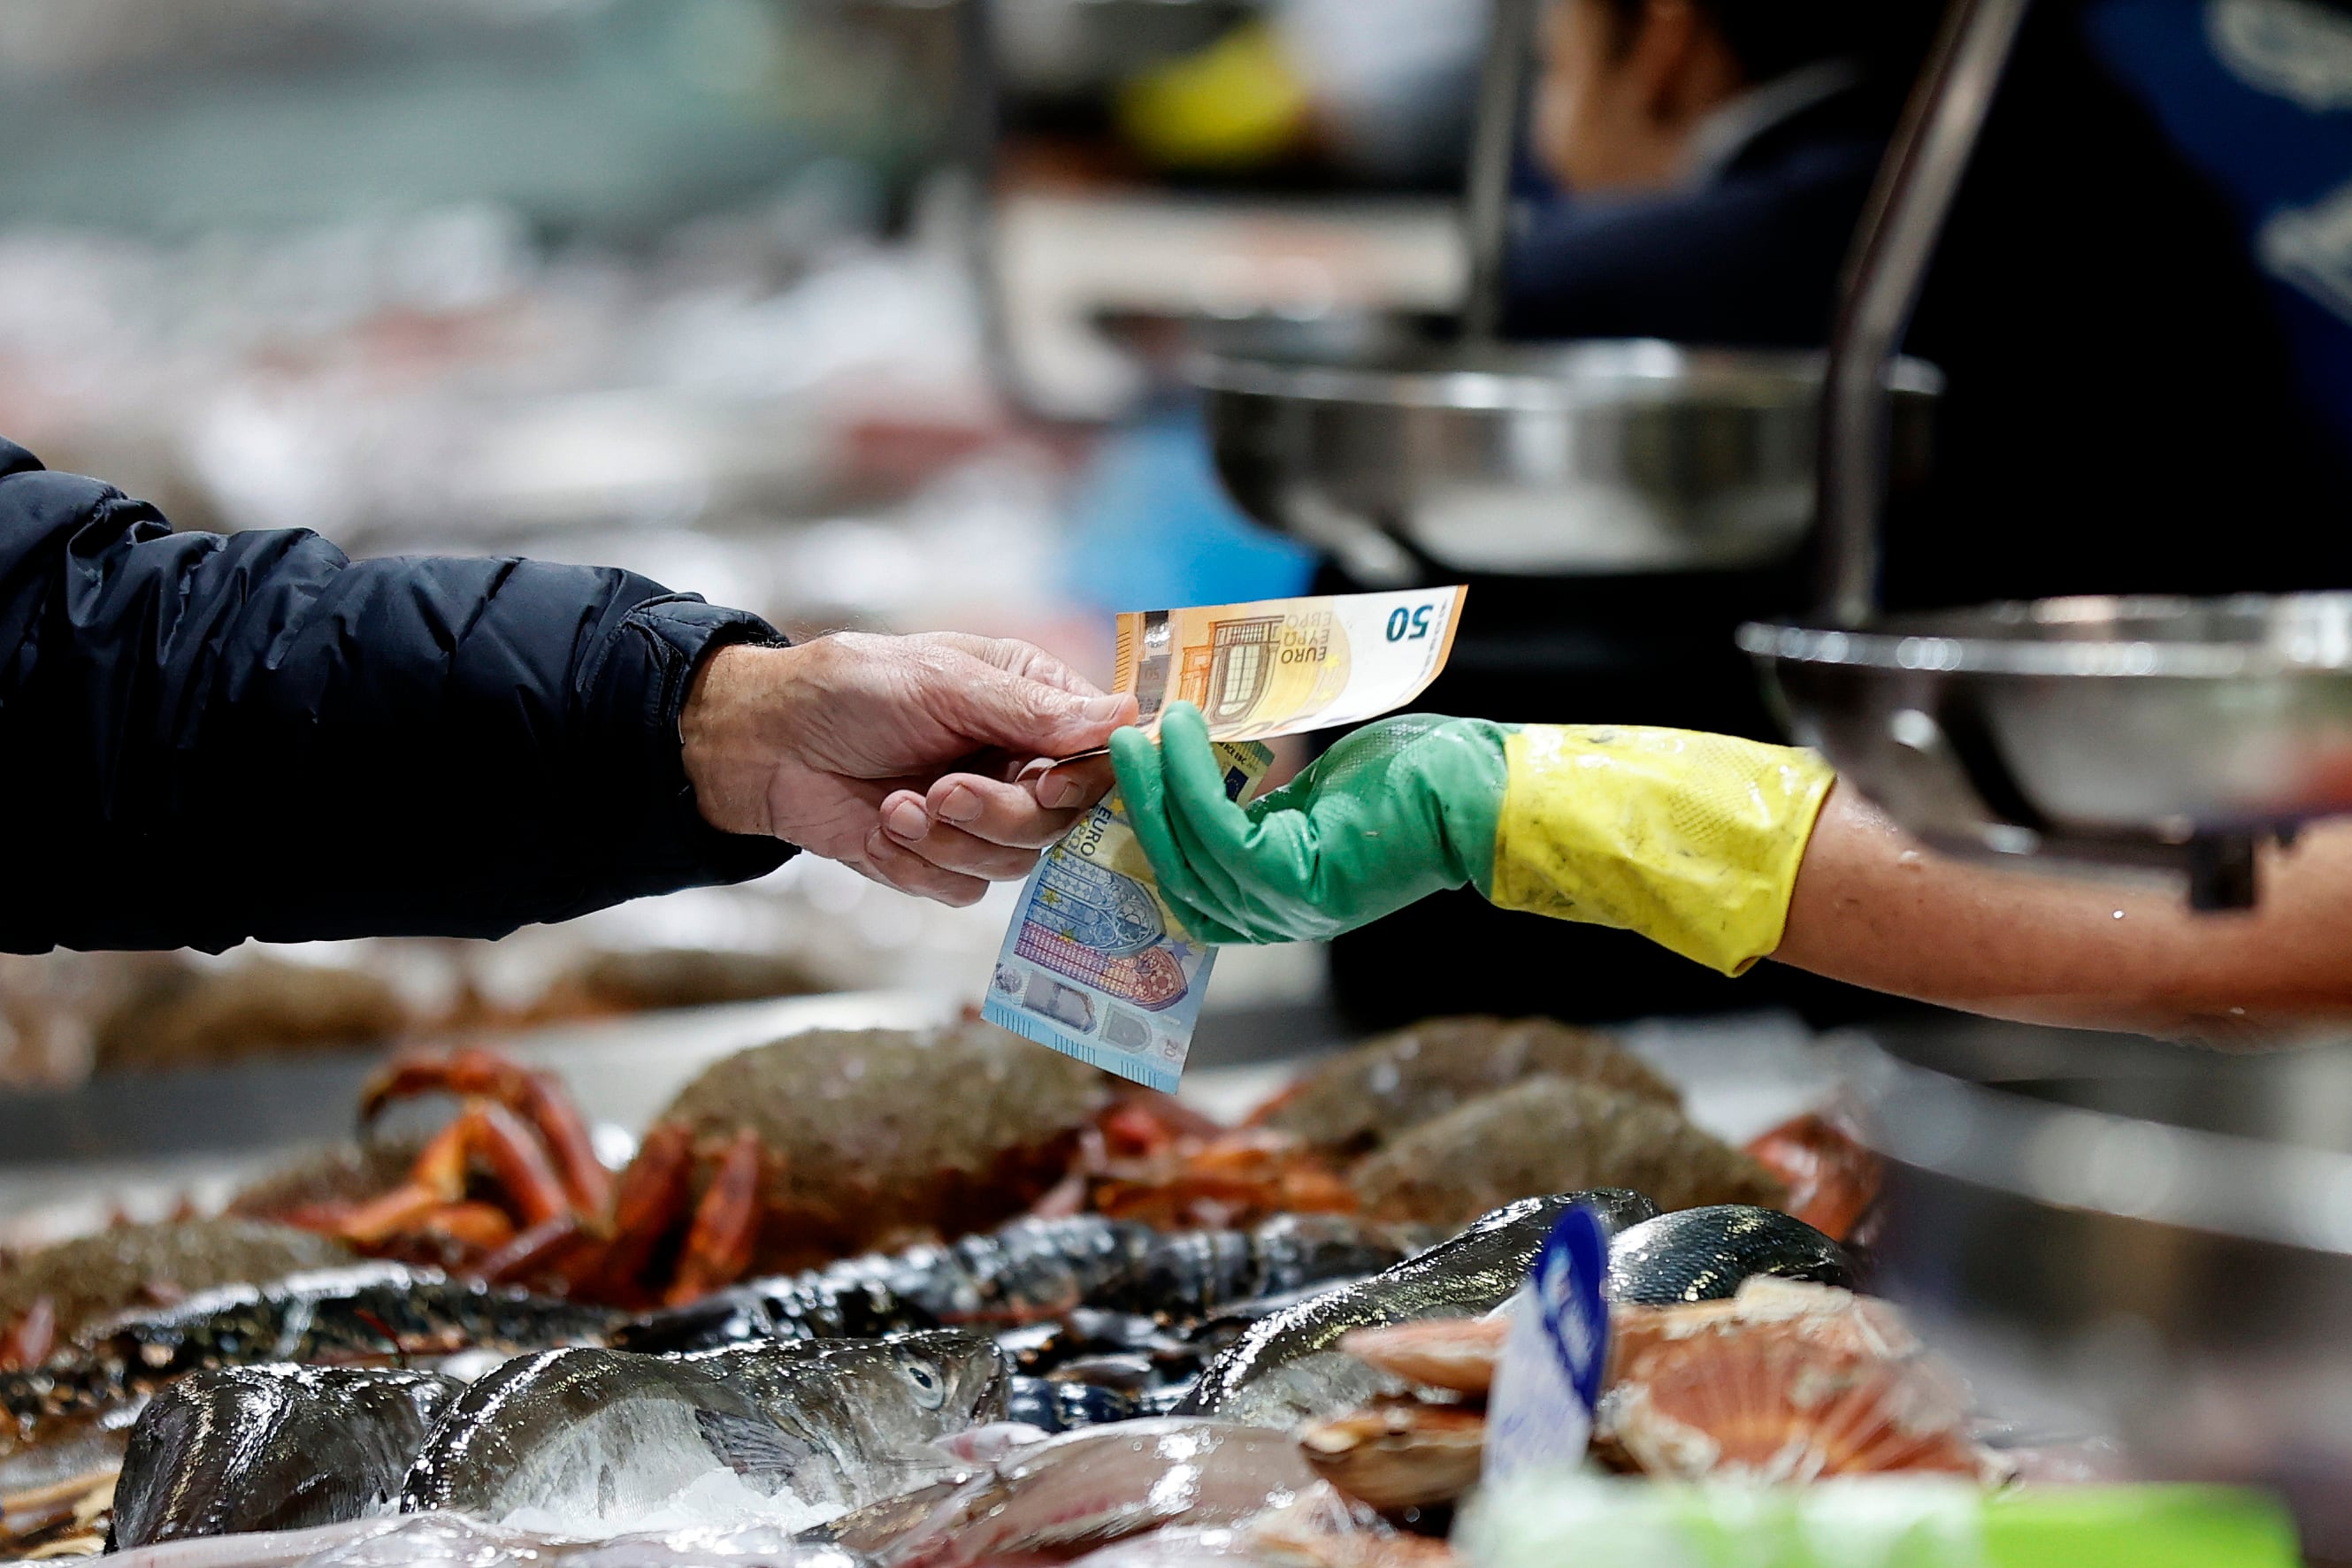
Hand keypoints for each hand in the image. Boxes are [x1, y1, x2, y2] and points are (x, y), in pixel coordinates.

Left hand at [683, 633, 1134, 904]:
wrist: (761, 743)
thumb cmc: (848, 689)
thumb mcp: (945, 682)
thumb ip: (1034, 710)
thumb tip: (1126, 715)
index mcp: (1031, 703)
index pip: (1098, 754)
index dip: (1085, 781)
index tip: (1048, 784)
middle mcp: (1015, 761)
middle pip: (1059, 822)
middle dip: (998, 814)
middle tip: (942, 791)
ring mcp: (978, 814)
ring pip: (1013, 863)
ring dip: (949, 840)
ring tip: (897, 806)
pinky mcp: (937, 858)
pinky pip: (960, 890)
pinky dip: (916, 864)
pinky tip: (879, 827)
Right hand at [1110, 703, 1511, 942]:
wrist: (1473, 790)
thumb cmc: (1406, 782)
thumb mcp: (1312, 799)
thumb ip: (1257, 805)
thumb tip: (1194, 770)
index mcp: (1280, 902)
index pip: (1188, 885)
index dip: (1148, 837)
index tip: (1125, 782)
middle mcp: (1278, 917)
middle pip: (1175, 873)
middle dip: (1137, 807)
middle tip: (1114, 744)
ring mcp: (1287, 906)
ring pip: (1189, 852)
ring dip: (1154, 786)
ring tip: (1136, 732)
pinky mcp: (1297, 878)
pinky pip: (1219, 830)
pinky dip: (1190, 779)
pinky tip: (1182, 733)